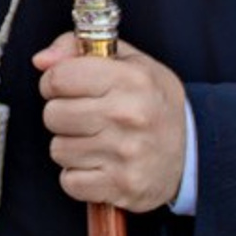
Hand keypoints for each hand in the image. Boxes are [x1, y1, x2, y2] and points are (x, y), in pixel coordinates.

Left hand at [32, 34, 186, 211]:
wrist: (193, 151)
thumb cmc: (155, 103)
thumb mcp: (131, 63)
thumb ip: (81, 50)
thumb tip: (41, 60)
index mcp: (130, 79)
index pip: (59, 78)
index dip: (54, 81)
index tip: (65, 87)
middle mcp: (128, 115)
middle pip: (53, 115)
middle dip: (62, 114)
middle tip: (84, 116)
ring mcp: (125, 154)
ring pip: (58, 149)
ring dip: (71, 146)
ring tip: (96, 140)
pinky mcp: (121, 185)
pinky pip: (69, 181)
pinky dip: (79, 175)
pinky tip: (99, 163)